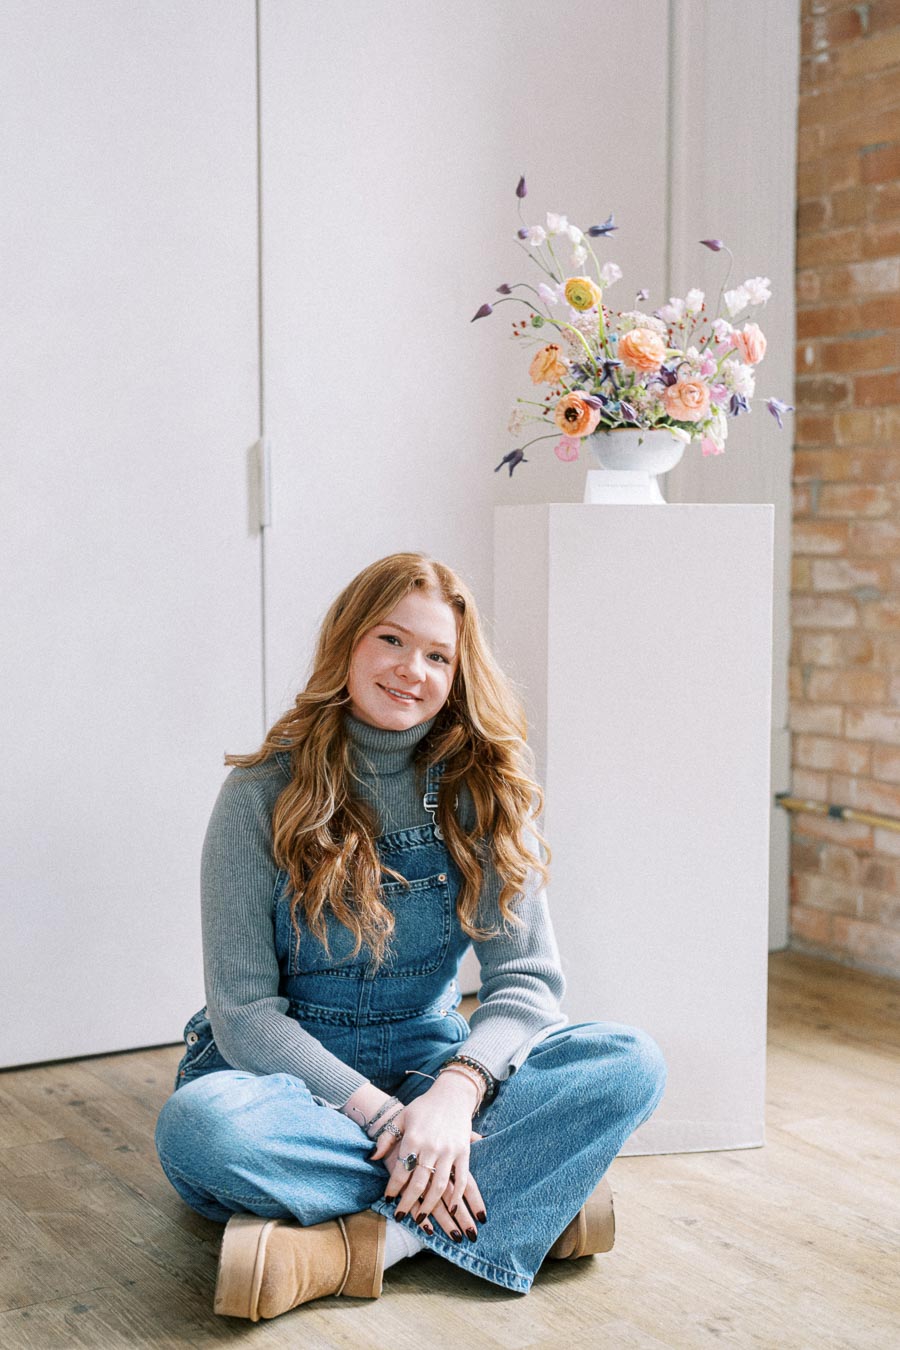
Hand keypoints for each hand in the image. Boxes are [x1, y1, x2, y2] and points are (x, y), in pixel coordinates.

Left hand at [370, 1074, 486, 1236]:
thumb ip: (386, 1137)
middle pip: (418, 1183)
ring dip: (430, 1205)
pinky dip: (458, 1196)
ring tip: (421, 1219)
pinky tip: (453, 1208)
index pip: (401, 1170)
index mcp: (413, 1138)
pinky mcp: (463, 1152)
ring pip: (439, 1185)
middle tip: (401, 1216)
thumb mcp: (401, 1117)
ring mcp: (449, 1151)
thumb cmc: (423, 1107)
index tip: (388, 1199)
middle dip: (408, 1203)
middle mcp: (431, 1147)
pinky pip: (462, 1178)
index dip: (393, 1187)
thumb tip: (373, 1158)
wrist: (452, 1094)